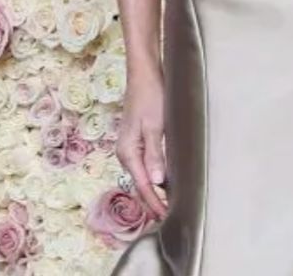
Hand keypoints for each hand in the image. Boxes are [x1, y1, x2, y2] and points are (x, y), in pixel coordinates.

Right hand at [115, 69, 167, 217]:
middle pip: (140, 184)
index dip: (154, 203)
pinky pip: (144, 166)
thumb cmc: (151, 95)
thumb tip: (155, 182)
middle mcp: (125, 152)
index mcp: (127, 151)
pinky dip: (153, 177)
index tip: (166, 217)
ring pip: (142, 176)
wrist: (144, 73)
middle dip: (152, 202)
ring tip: (167, 206)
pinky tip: (162, 183)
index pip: (142, 185)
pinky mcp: (137, 141)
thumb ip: (155, 154)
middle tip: (167, 219)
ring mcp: (130, 147)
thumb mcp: (155, 125)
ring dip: (153, 191)